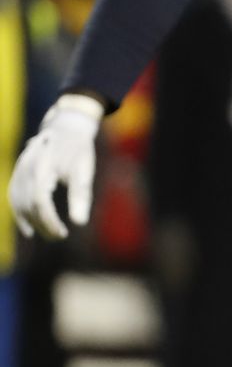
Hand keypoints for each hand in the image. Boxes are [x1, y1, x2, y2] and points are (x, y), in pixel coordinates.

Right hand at [10, 93, 103, 239]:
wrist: (65, 128)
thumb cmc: (77, 150)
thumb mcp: (83, 171)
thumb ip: (80, 195)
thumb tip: (79, 223)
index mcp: (41, 170)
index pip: (41, 202)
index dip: (49, 221)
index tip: (63, 234)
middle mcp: (26, 171)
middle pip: (28, 204)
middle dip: (42, 224)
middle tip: (58, 237)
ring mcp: (19, 171)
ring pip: (18, 202)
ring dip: (30, 221)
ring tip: (45, 235)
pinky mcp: (18, 173)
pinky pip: (13, 196)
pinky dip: (19, 213)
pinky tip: (28, 229)